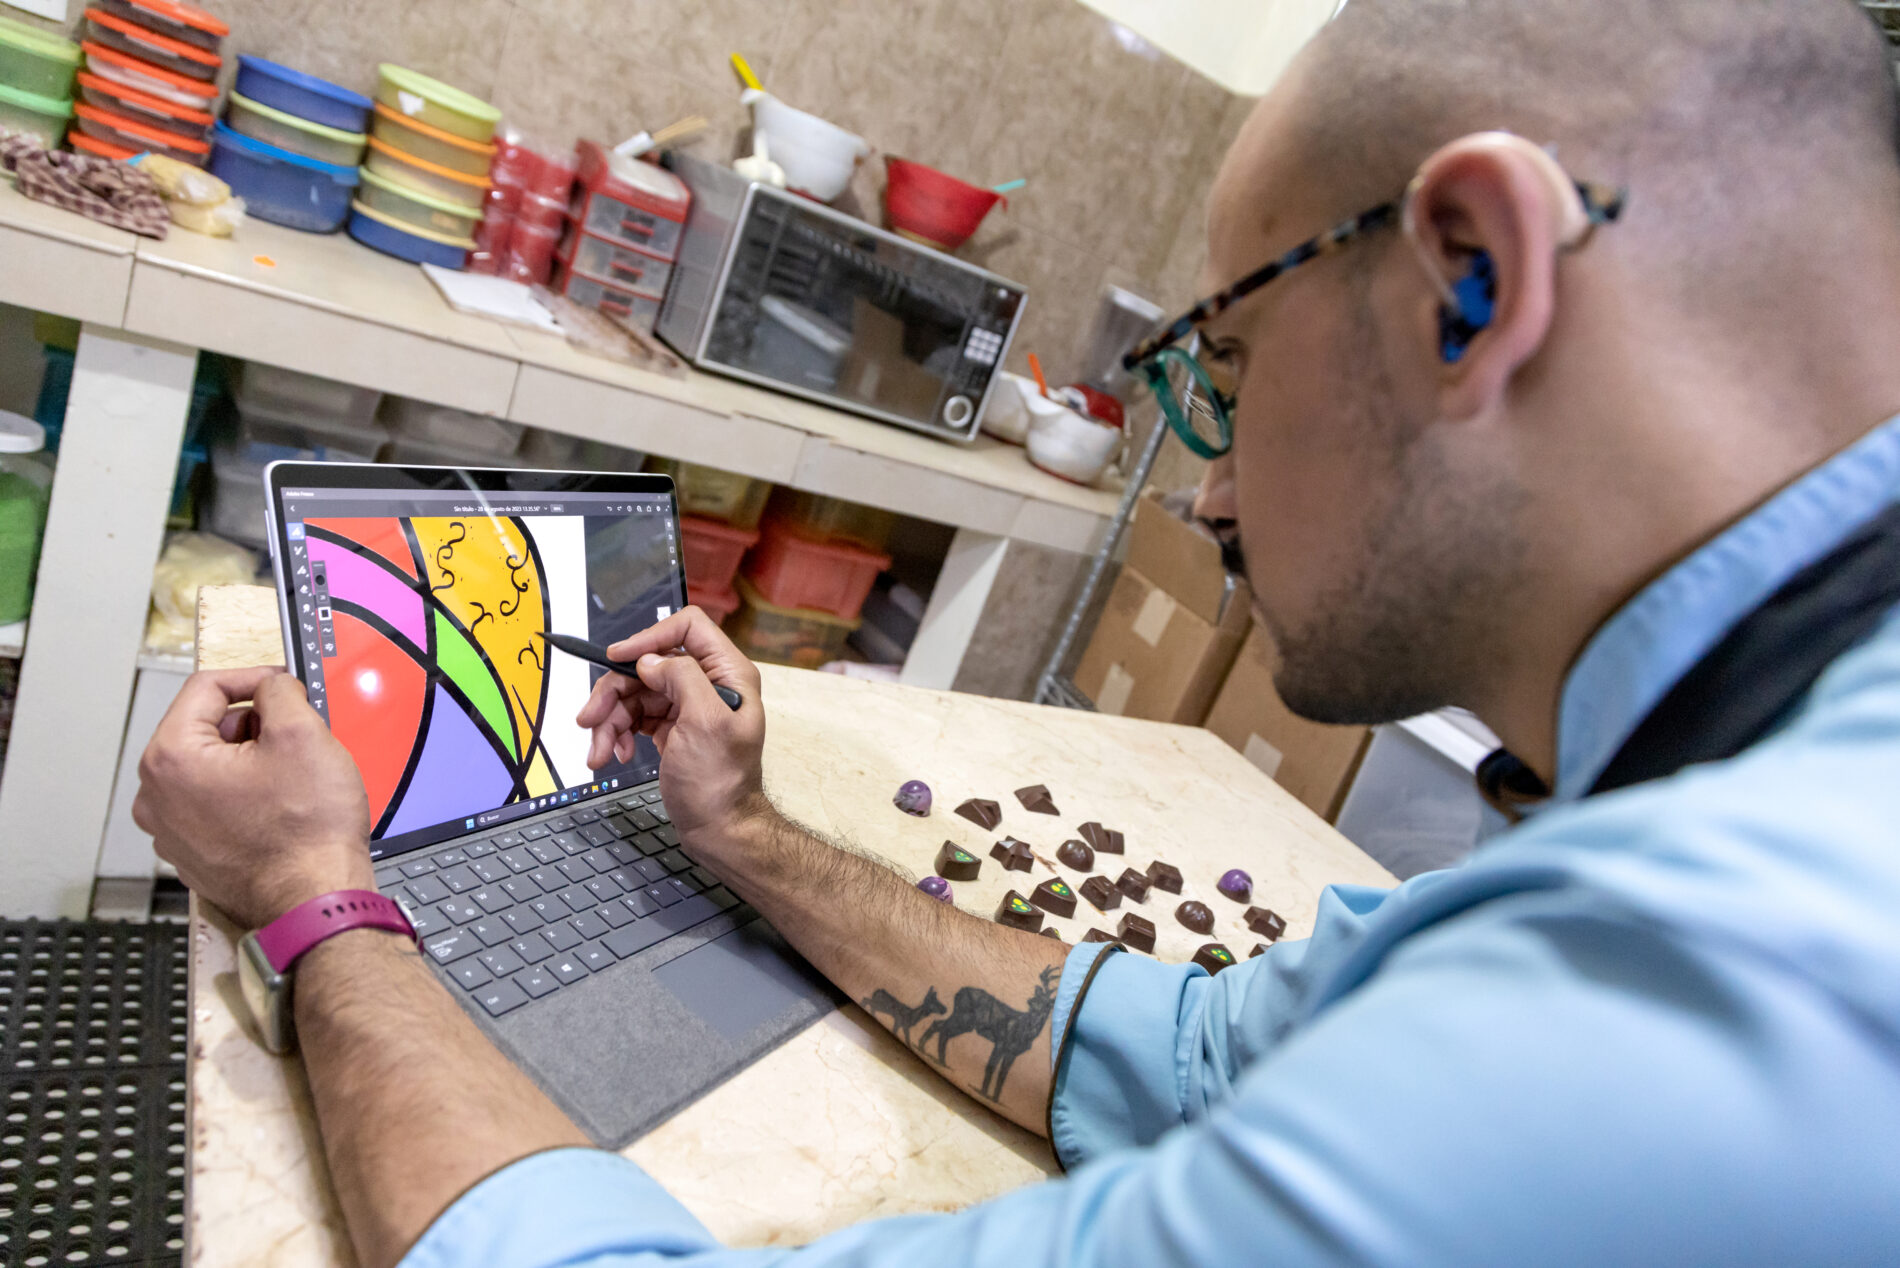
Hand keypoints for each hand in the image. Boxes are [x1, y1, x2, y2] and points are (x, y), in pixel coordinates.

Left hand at [135, 667, 374, 928]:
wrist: (314, 902)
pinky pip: (213, 805)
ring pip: (210, 768)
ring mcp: (170, 831)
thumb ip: (280, 692)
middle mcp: (156, 796)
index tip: (283, 685)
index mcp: (170, 758)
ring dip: (249, 761)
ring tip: (291, 777)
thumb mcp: (303, 734)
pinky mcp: (192, 855)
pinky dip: (244, 796)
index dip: (253, 678)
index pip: (205, 689)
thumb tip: (271, 688)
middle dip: (253, 725)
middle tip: (297, 736)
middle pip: (205, 729)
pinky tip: (279, 809)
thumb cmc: (306, 833)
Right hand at [574, 607, 768, 849]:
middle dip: (614, 692)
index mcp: (729, 674)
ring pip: (634, 693)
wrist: (719, 830)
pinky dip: (616, 734)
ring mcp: (687, 707)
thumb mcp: (705, 723)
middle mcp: (709, 684)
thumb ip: (682, 678)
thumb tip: (651, 659)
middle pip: (649, 664)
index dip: (650, 637)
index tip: (618, 658)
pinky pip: (633, 716)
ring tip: (596, 752)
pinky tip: (613, 754)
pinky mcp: (670, 728)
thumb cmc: (720, 783)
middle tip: (588, 720)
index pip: (688, 627)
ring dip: (608, 720)